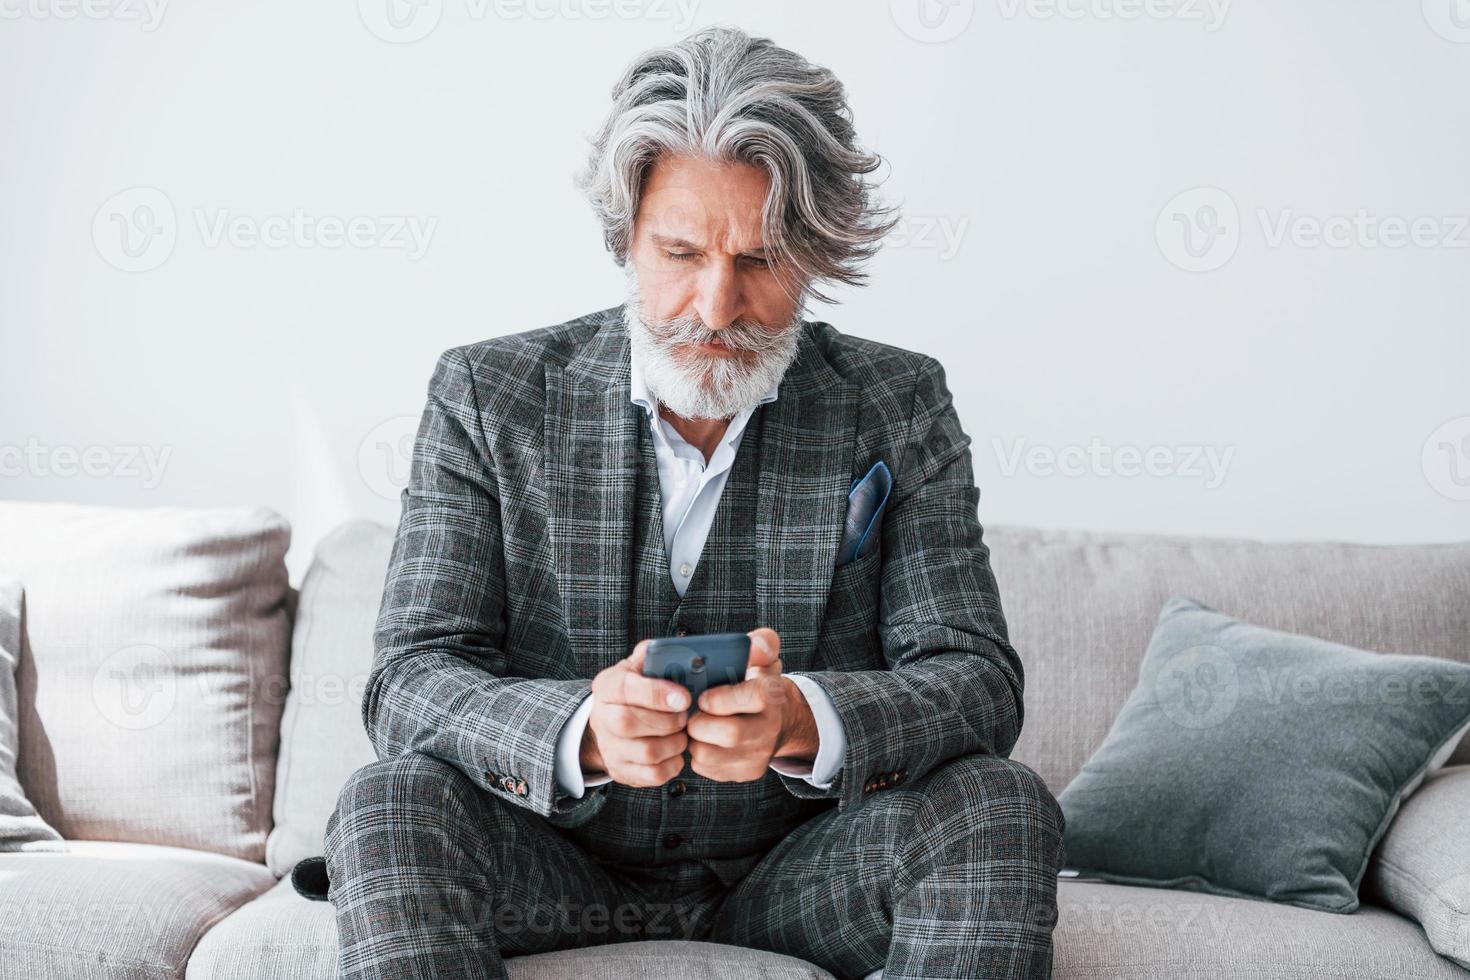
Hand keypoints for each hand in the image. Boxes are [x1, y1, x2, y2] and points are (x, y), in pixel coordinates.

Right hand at [582, 640, 691, 787]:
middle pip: (629, 723)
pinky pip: (653, 774)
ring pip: (647, 752)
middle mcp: (601, 718)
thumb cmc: (637, 690)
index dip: (656, 694)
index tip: (684, 698)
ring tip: (683, 732)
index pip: (624, 689)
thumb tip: (679, 651)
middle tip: (685, 716)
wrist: (613, 723)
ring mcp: (609, 748)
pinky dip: (673, 763)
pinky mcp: (621, 771)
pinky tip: (676, 749)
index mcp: (607, 686)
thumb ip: (655, 655)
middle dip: (668, 721)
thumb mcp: (640, 666)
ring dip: (675, 743)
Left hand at [686, 627, 817, 782]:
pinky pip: (706, 767)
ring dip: (693, 738)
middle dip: (700, 722)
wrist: (780, 721)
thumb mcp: (765, 659)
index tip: (703, 696)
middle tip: (692, 712)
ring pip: (709, 754)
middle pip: (731, 733)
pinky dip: (696, 752)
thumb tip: (756, 644)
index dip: (721, 698)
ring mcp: (758, 755)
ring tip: (694, 723)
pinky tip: (702, 738)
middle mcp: (769, 728)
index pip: (754, 697)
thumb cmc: (760, 685)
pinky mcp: (745, 772)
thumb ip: (762, 643)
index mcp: (772, 696)